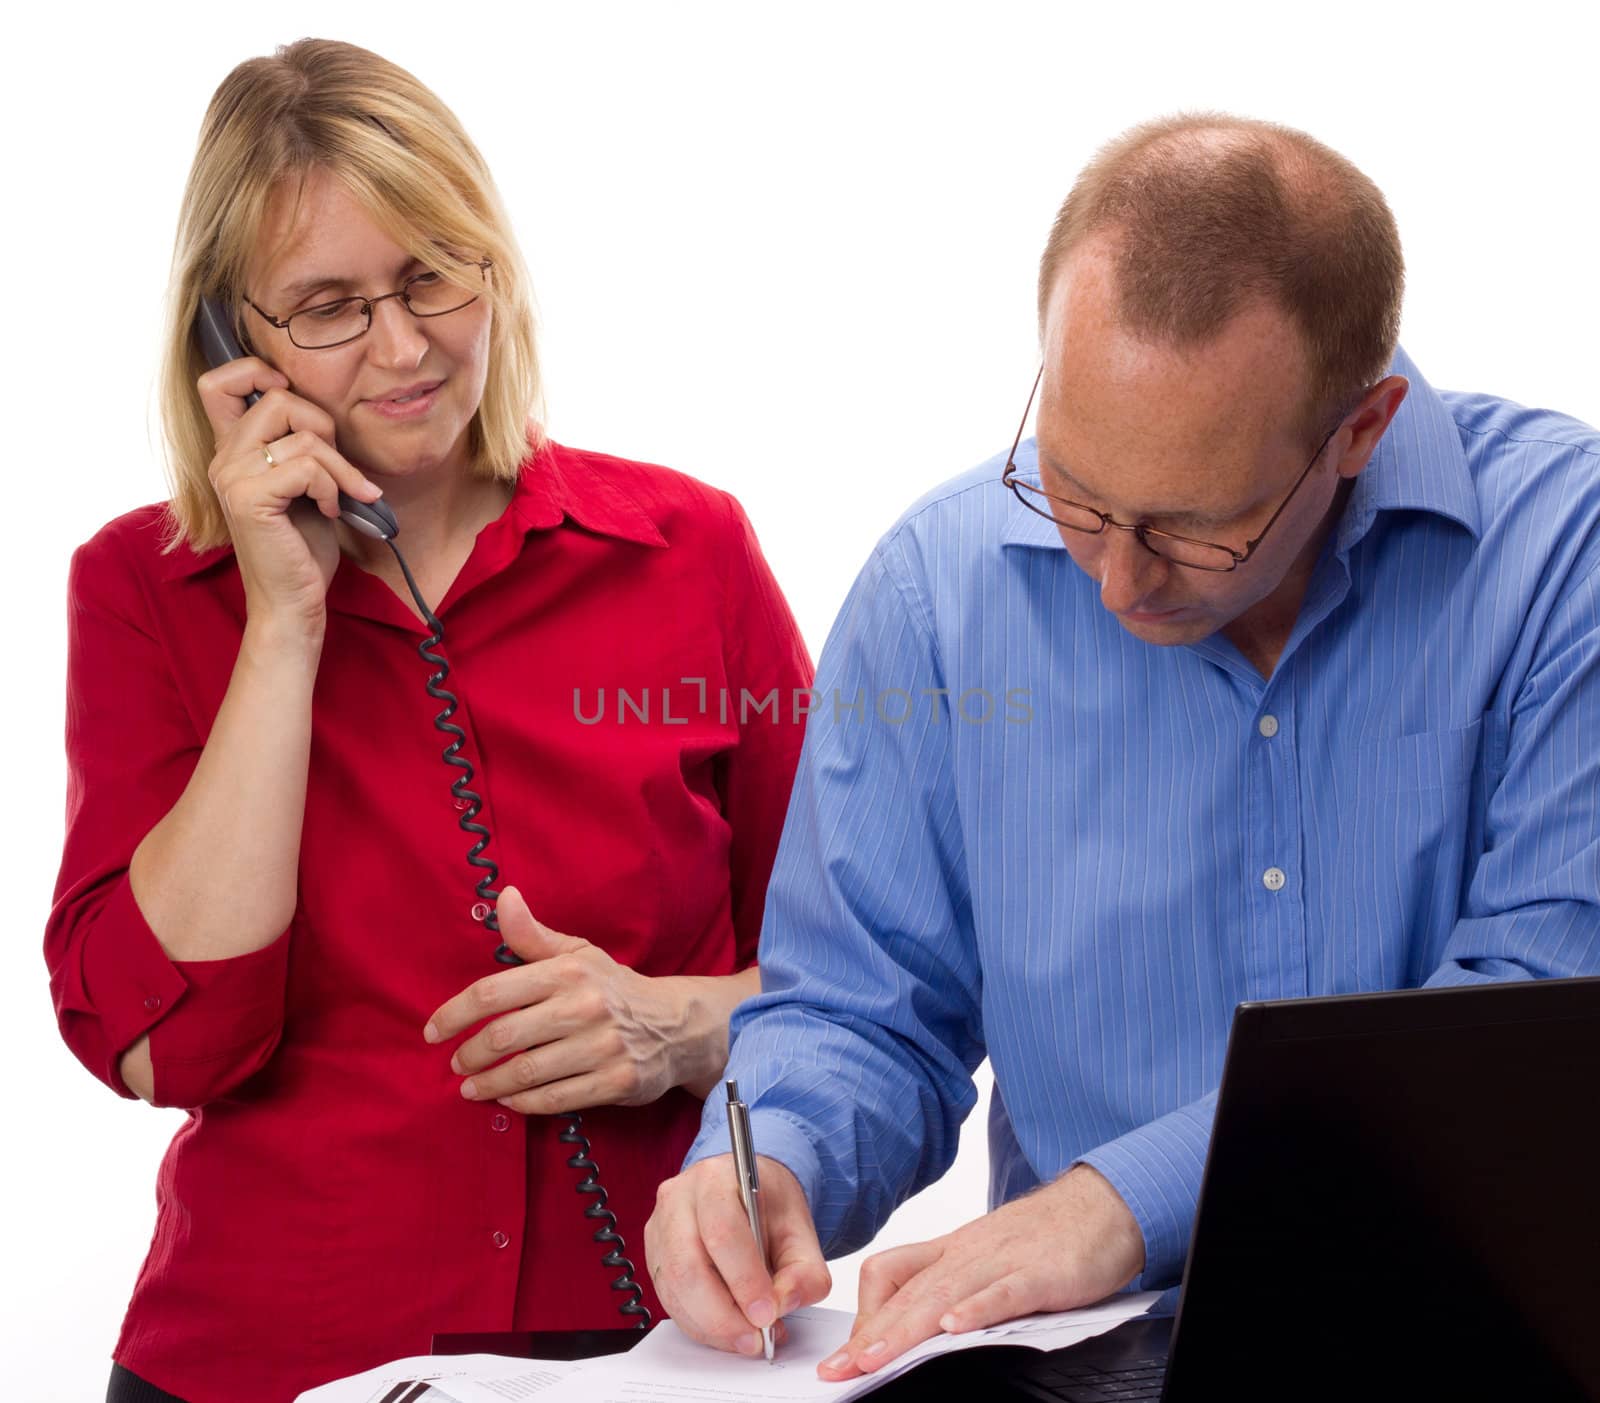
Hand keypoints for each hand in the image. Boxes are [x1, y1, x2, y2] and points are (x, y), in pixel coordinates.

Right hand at [197, 355, 383, 629]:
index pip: (218, 383)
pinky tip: (331, 511)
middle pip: (277, 398)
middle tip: (337, 467)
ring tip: (343, 497)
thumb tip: (326, 411)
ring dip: (340, 467)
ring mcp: (232, 477)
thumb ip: (302, 447)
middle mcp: (224, 459)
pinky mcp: (250, 498)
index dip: (255, 372)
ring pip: (303, 436)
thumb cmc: (302, 549)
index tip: (294, 401)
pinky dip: (332, 487)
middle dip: (324, 426)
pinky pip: (307, 466)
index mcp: (233, 452)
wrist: (294, 603)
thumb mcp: (305, 487)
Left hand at [425, 885, 711, 1112]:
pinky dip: (522, 1103)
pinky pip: (554, 1100)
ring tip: (470, 1087)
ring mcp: (600, 1047)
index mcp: (567, 972)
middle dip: (469, 1054)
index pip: (494, 991)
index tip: (433, 1032)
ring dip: (487, 1084)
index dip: (455, 1014)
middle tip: (456, 1063)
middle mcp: (583, 1007)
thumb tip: (504, 896)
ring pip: (525, 1073)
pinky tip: (506, 1098)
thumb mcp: (577, 954)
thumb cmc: (613, 987)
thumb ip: (532, 934)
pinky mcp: (614, 1082)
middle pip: (504, 1036)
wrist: (675, 1025)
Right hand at [645, 1153, 831, 1354]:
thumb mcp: (802, 1230)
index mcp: (716, 1178)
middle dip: (724, 1315)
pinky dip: (700, 1326)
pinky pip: (670, 1301)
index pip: (722, 1232)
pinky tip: (727, 1330)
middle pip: (688, 1267)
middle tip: (755, 1338)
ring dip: (712, 1326)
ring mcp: (660, 1228)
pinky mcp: (653, 1258)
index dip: (743, 1279)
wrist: (746, 1193)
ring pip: (675, 1290)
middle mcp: (678, 1199)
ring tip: (747, 1338)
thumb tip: (782, 1304)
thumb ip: (804, 1272)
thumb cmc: (768, 1206)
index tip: (766, 1314)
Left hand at [817, 1165, 1144, 1379]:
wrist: (1101, 1205)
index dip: (864, 1316)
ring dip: (904, 1329)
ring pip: (943, 1294)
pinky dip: (977, 1310)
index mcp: (950, 1251)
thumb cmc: (1044, 1238)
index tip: (843, 1355)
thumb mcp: (986, 1260)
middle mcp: (966, 1254)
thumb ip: (952, 1289)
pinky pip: (1003, 1292)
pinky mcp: (1040, 1273)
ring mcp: (1001, 1261)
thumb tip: (916, 1329)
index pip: (889, 1276)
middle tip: (839, 1369)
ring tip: (873, 1359)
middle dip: (869, 1335)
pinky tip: (954, 1329)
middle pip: (907, 1293)